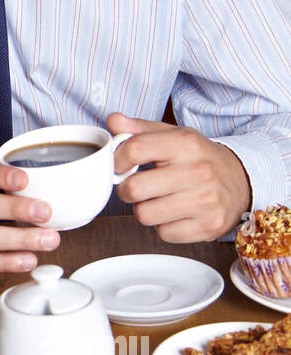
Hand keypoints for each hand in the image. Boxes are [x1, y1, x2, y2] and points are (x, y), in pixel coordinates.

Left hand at [107, 112, 251, 240]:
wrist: (241, 182)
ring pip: (145, 214)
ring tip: (160, 199)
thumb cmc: (199, 159)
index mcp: (186, 143)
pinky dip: (165, 226)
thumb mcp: (174, 136)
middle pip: (134, 189)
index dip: (118, 161)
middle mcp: (199, 171)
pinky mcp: (209, 226)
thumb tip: (114, 120)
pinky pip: (164, 233)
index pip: (135, 150)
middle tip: (138, 187)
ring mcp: (206, 201)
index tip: (120, 166)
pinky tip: (177, 213)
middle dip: (128, 190)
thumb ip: (140, 129)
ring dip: (146, 209)